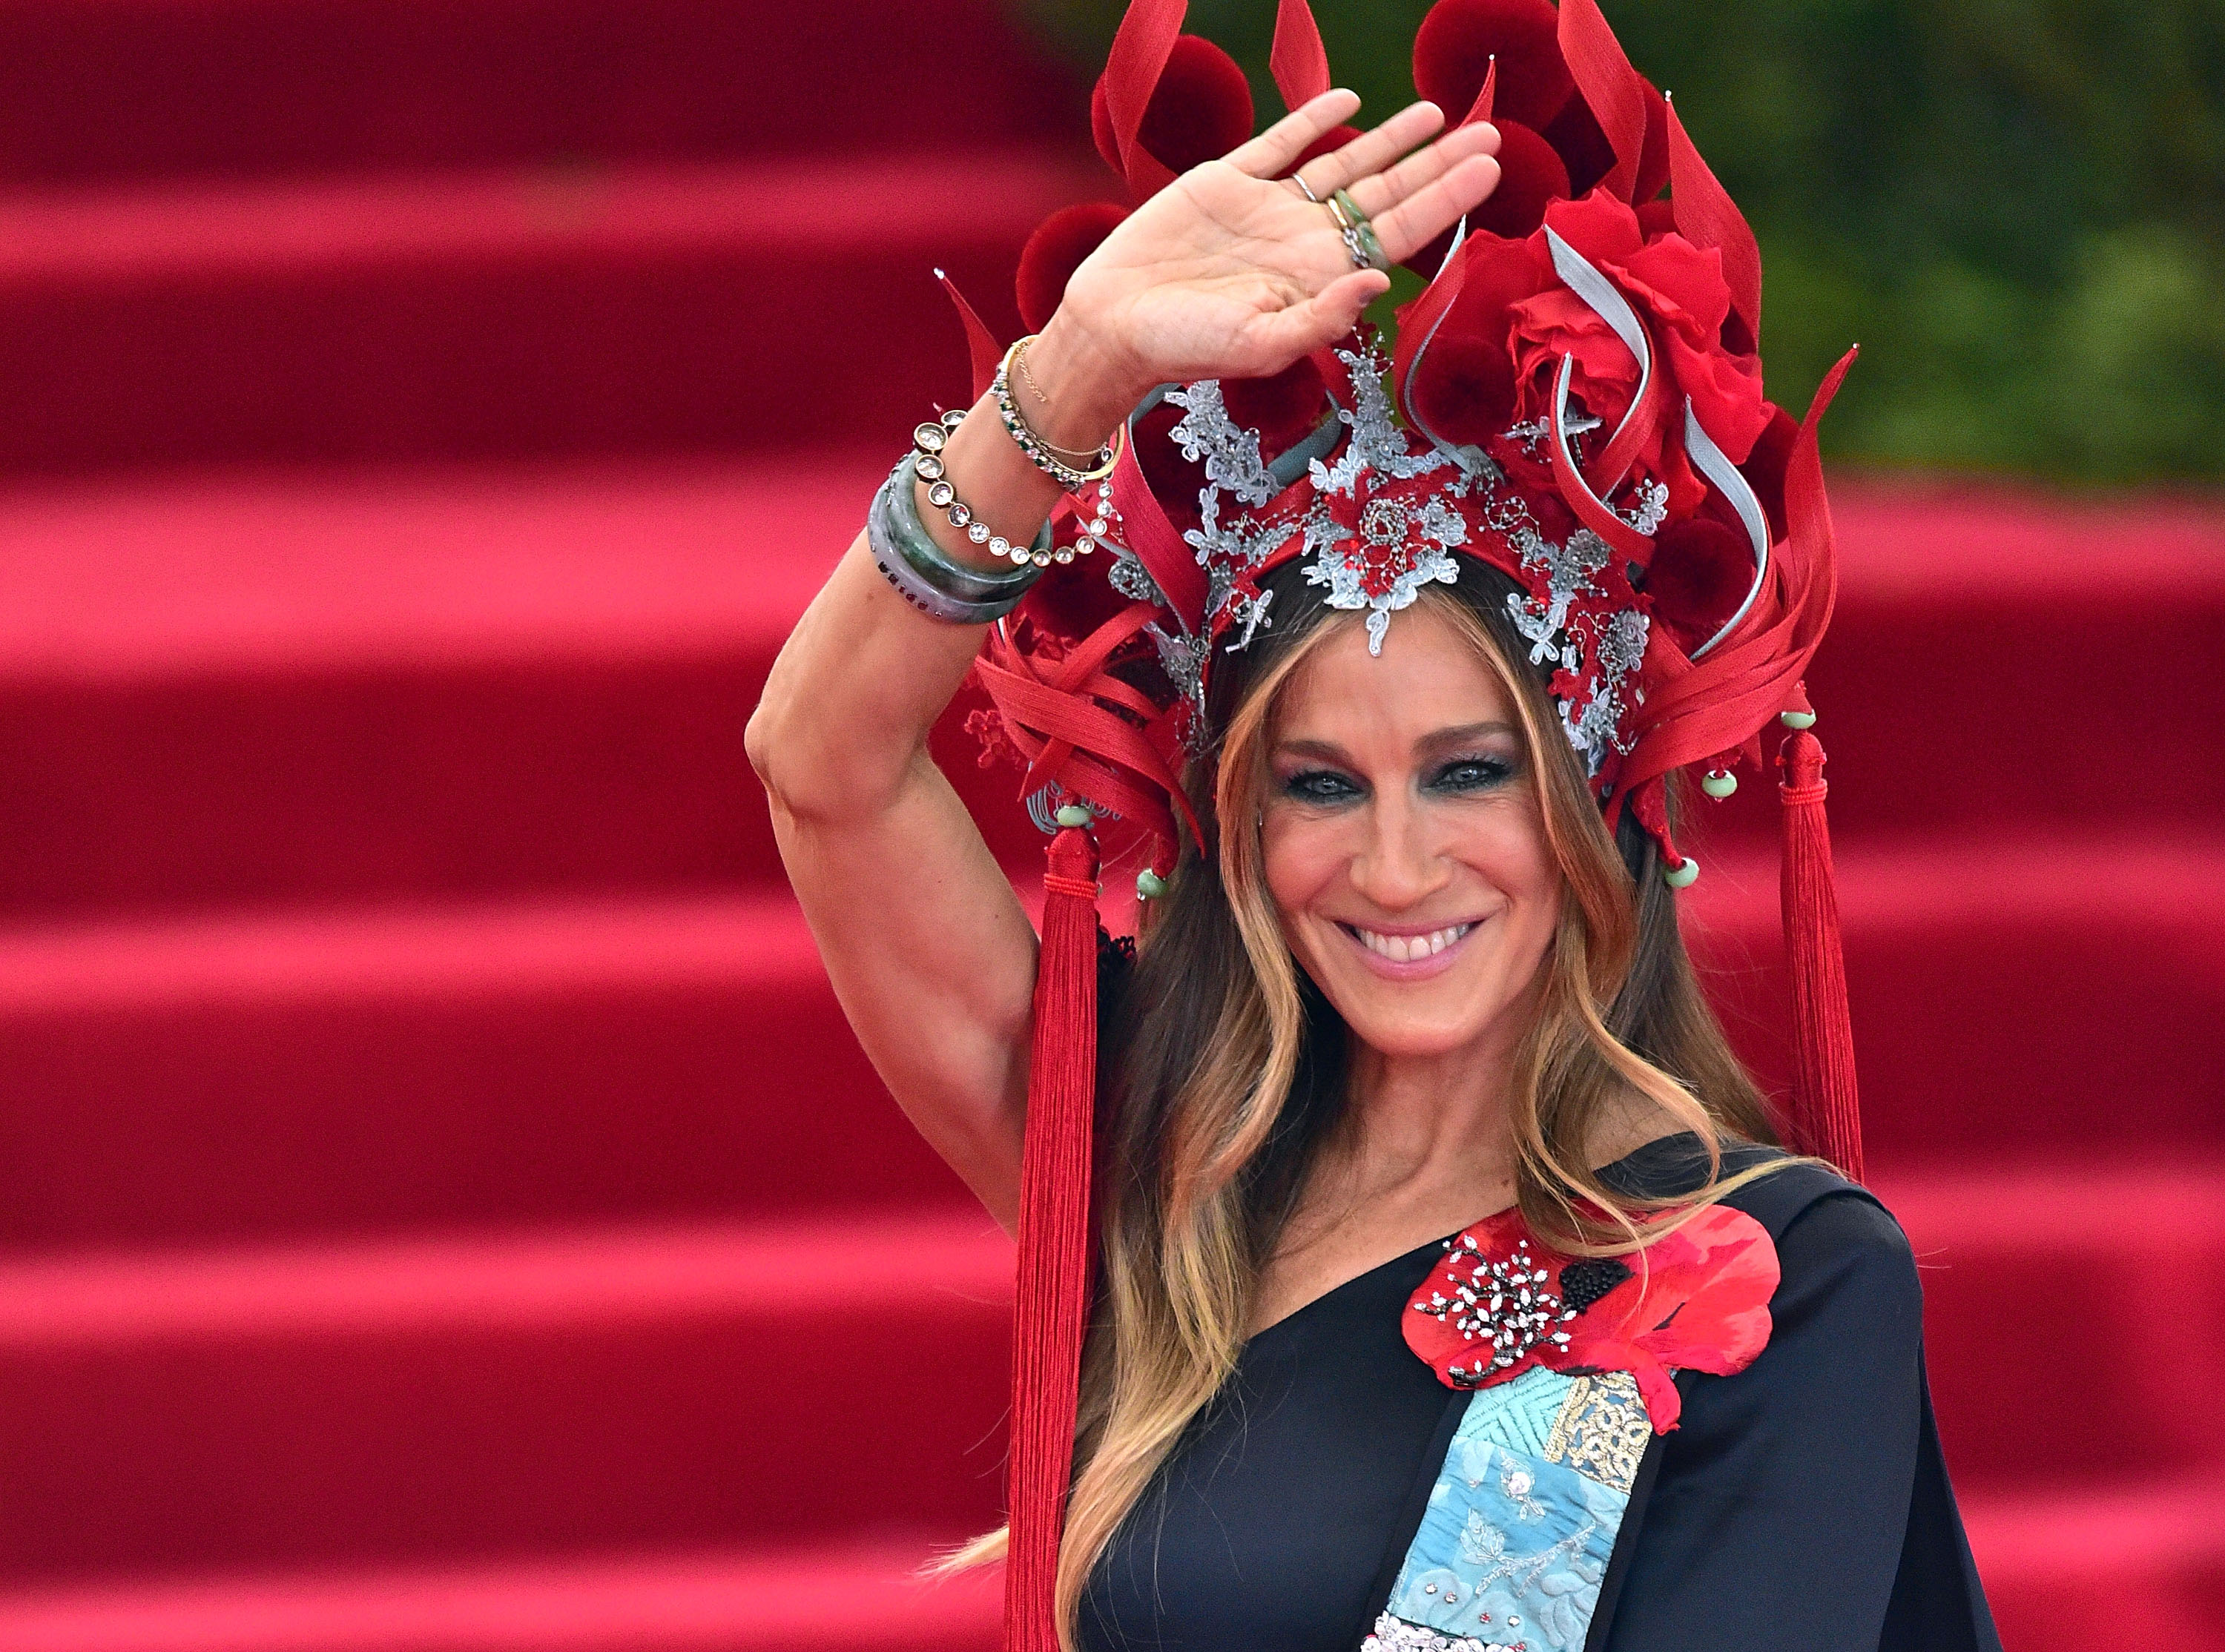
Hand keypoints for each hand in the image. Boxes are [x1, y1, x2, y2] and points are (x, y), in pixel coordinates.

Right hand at [1037, 92, 1502, 420]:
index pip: (1398, 232)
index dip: (1445, 198)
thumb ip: (1323, 317)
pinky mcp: (1227, 183)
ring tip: (1435, 112)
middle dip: (1438, 164)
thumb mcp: (1259, 345)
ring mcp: (1268, 209)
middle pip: (1386, 194)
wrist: (1113, 324)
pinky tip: (1348, 101)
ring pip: (1344, 165)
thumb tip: (1381, 280)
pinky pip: (1280, 144)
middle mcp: (1303, 240)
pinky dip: (1313, 120)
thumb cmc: (1184, 347)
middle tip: (1488, 134)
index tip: (1488, 168)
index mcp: (1319, 277)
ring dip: (1391, 139)